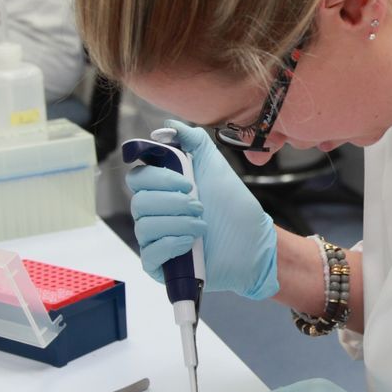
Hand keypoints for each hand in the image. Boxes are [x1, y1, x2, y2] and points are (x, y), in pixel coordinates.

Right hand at [126, 122, 277, 299]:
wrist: (254, 243)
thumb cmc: (234, 207)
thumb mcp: (215, 167)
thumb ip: (194, 142)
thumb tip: (168, 125)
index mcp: (162, 190)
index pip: (137, 178)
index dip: (159, 178)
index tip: (188, 181)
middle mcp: (155, 214)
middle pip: (139, 201)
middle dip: (172, 202)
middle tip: (199, 205)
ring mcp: (156, 240)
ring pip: (144, 227)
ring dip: (177, 223)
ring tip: (202, 225)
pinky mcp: (161, 266)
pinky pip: (148, 255)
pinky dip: (170, 245)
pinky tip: (191, 242)